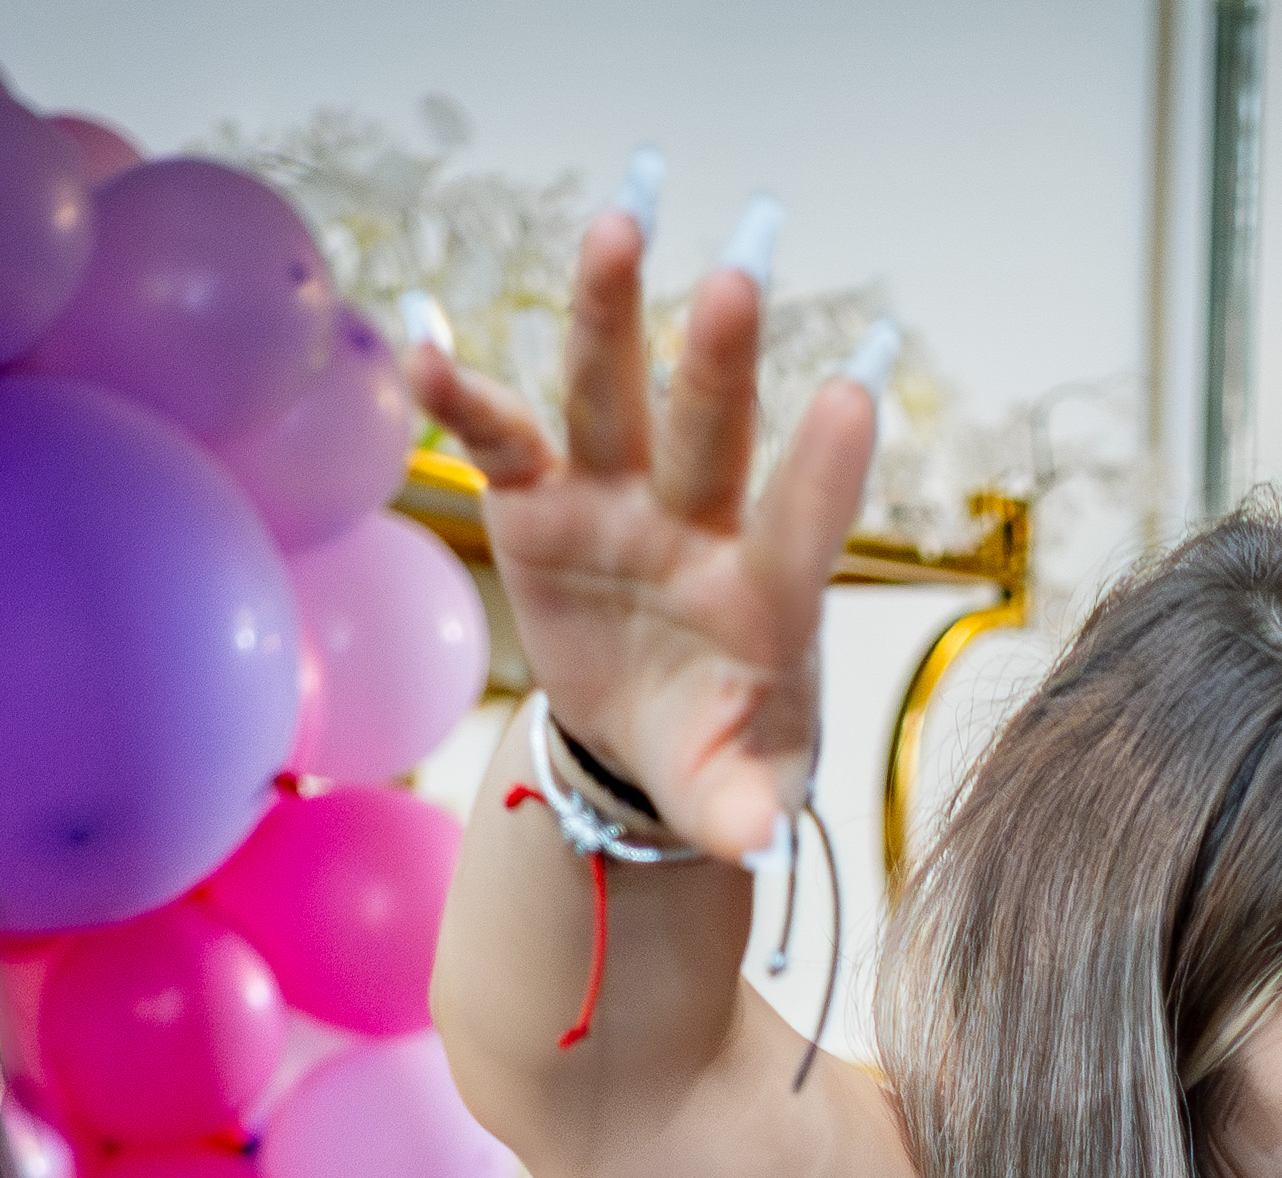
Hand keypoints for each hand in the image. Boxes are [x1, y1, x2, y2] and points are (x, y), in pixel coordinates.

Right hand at [400, 200, 882, 859]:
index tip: (853, 394)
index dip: (823, 470)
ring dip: (609, 317)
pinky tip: (427, 345)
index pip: (801, 529)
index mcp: (765, 597)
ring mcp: (616, 500)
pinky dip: (464, 395)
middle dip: (720, 363)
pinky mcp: (538, 498)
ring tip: (615, 227)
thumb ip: (743, 810)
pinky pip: (501, 437)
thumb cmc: (717, 752)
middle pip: (711, 434)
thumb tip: (756, 845)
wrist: (647, 737)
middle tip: (738, 283)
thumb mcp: (736, 792)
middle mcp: (697, 525)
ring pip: (614, 399)